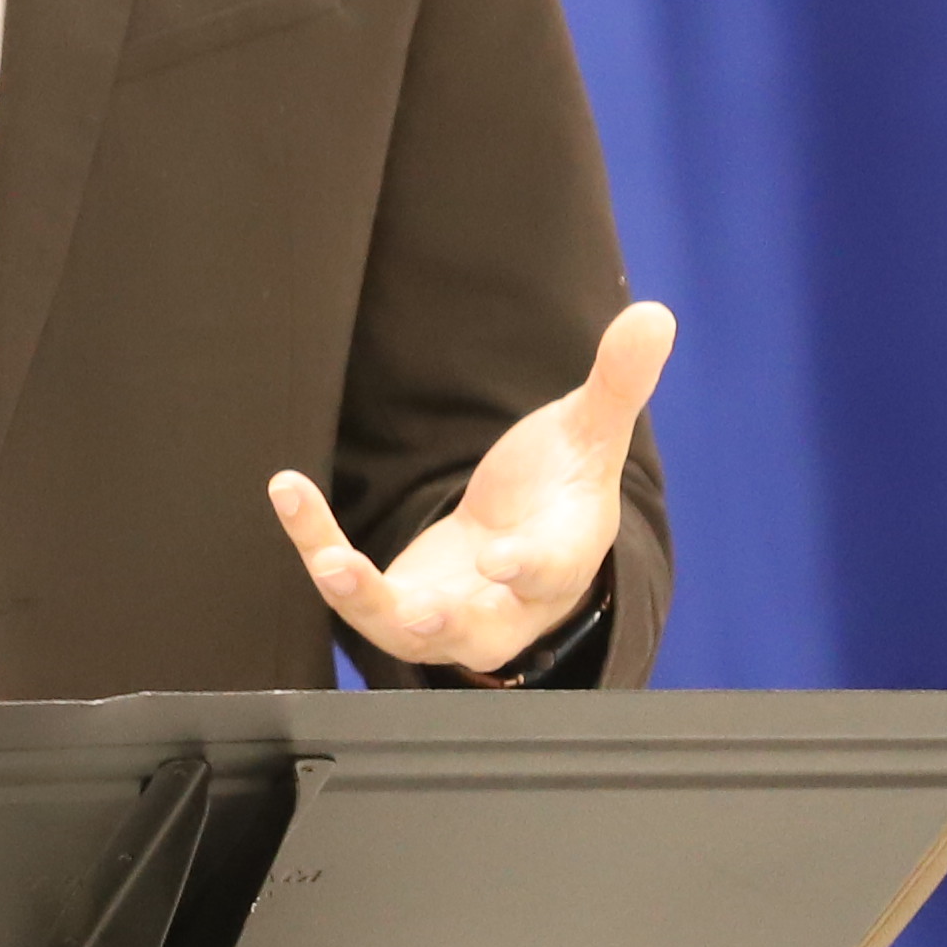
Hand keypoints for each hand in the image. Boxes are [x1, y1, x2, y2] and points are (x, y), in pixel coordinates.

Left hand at [268, 301, 669, 676]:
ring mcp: (445, 614)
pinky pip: (349, 586)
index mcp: (559, 560)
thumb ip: (617, 383)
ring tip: (327, 558)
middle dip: (442, 625)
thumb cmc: (558, 488)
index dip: (526, 569)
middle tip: (411, 614)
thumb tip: (657, 314)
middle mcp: (503, 604)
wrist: (519, 540)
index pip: (546, 573)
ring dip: (361, 598)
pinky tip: (289, 492)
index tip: (501, 559)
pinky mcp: (395, 604)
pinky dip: (316, 543)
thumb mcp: (588, 434)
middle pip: (475, 632)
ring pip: (399, 626)